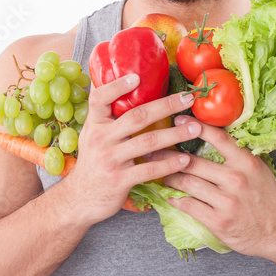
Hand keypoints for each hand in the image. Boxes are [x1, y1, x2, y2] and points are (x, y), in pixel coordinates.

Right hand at [57, 75, 201, 225]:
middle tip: (188, 98)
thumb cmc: (93, 162)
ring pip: (148, 142)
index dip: (117, 86)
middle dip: (166, 105)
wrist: (80, 198)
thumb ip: (105, 115)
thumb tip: (117, 83)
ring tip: (195, 128)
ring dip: (175, 134)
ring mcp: (110, 160)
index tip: (137, 78)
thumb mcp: (92, 135)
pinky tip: (185, 159)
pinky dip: (169, 163)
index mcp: (94, 124)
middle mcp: (101, 139)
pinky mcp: (120, 180)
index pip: (100, 98)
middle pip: (137, 116)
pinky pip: (150, 169)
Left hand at [156, 115, 275, 261]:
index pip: (217, 138)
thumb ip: (236, 155)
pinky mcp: (218, 221)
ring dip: (168, 177)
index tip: (175, 120)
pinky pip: (189, 205)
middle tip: (151, 149)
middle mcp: (236, 179)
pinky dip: (175, 199)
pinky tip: (168, 195)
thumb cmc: (269, 199)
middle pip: (192, 162)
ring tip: (156, 172)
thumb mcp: (258, 170)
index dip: (194, 127)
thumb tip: (209, 138)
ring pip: (187, 183)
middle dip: (167, 154)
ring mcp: (227, 201)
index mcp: (246, 162)